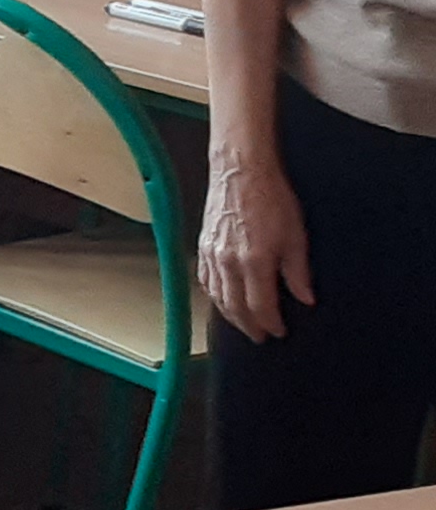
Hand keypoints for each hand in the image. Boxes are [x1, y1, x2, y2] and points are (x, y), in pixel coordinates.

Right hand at [200, 154, 313, 338]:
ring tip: (243, 324)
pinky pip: (205, 281)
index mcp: (254, 262)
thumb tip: (306, 299)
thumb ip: (298, 272)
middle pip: (235, 307)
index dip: (271, 324)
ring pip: (217, 297)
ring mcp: (212, 255)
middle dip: (249, 326)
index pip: (260, 306)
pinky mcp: (203, 246)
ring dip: (230, 315)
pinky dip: (214, 296)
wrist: (241, 172)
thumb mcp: (296, 236)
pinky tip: (222, 300)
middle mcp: (229, 263)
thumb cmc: (271, 199)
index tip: (280, 332)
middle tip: (260, 337)